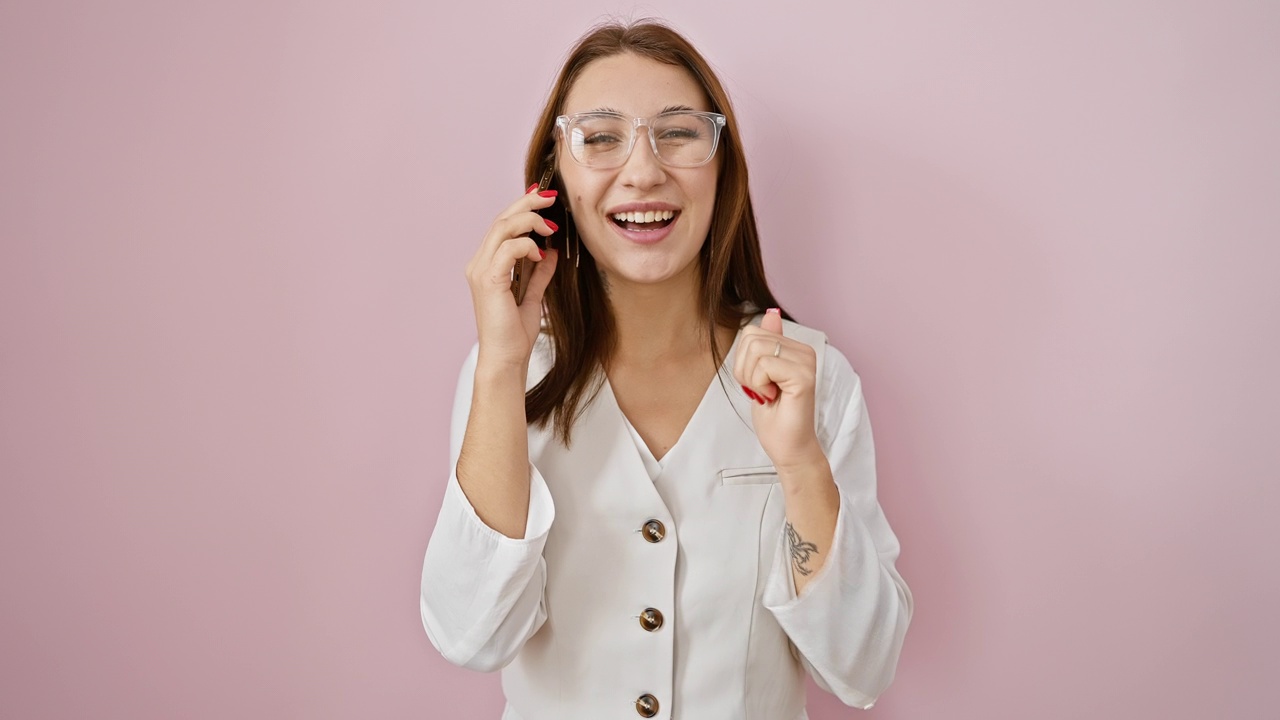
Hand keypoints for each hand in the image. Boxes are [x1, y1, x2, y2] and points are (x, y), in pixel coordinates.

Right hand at [464, 184, 559, 371]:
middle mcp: (479, 264)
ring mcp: (481, 271)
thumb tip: (551, 251)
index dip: (523, 209)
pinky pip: (509, 249)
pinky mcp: (489, 280)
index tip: (546, 200)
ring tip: (551, 226)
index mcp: (486, 265)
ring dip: (530, 221)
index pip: (502, 226)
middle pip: (501, 220)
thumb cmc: (514, 334)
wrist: (506, 360)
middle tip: (551, 197)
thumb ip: (539, 273)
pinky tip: (542, 254)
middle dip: (527, 204)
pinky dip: (528, 245)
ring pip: (503, 228)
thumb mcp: (532, 296)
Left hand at [732, 308, 824, 469]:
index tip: (758, 382)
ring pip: (756, 350)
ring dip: (751, 379)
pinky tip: (773, 398)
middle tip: (761, 391)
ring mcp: (806, 363)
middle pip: (751, 338)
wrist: (788, 448)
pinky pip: (764, 365)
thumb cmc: (775, 416)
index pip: (751, 332)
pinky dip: (759, 385)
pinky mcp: (804, 377)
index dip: (743, 360)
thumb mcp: (761, 375)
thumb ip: (766, 345)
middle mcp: (805, 351)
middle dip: (744, 369)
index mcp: (796, 348)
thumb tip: (771, 314)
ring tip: (767, 394)